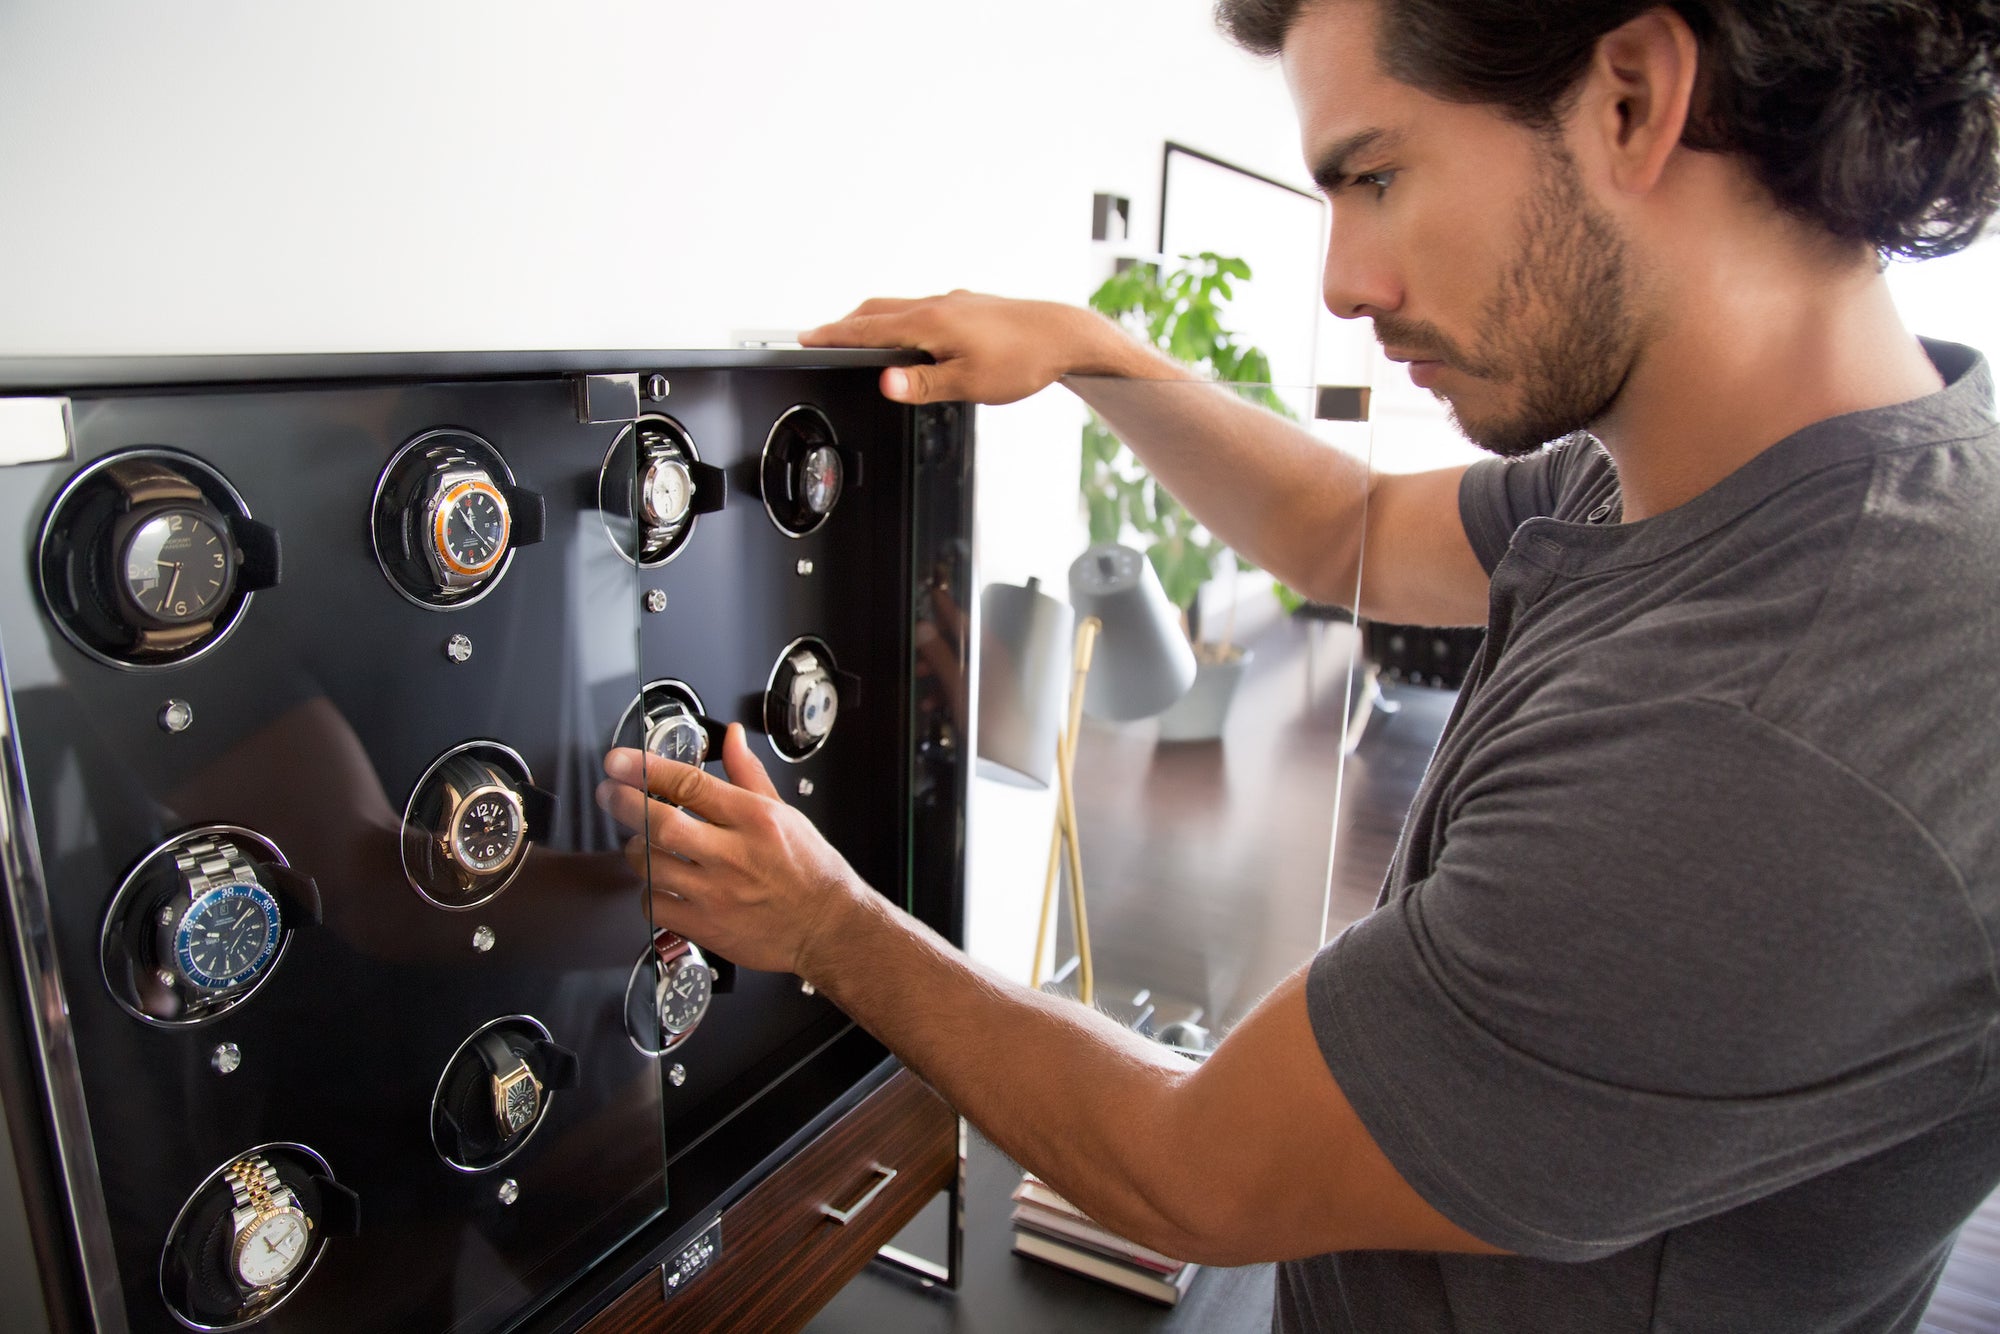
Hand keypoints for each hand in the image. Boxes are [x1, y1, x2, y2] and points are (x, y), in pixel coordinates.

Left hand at [596, 724, 863, 975]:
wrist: (828, 927)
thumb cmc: (809, 871)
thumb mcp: (785, 813)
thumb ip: (749, 775)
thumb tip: (732, 738)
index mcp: (754, 819)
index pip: (689, 784)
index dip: (645, 769)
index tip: (619, 762)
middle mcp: (734, 854)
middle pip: (661, 823)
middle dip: (624, 803)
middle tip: (609, 793)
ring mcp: (717, 893)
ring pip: (651, 866)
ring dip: (635, 850)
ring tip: (639, 844)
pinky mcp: (707, 927)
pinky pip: (655, 906)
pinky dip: (647, 892)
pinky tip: (657, 884)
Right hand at [799, 291, 1128, 405]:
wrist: (1064, 336)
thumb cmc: (1023, 360)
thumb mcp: (970, 383)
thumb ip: (923, 384)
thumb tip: (885, 384)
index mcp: (930, 322)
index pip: (868, 329)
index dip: (832, 335)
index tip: (804, 338)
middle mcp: (937, 305)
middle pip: (876, 311)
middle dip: (845, 325)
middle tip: (821, 337)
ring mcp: (953, 303)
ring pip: (899, 307)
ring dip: (872, 321)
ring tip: (857, 336)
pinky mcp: (968, 306)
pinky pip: (921, 309)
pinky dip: (899, 320)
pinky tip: (909, 335)